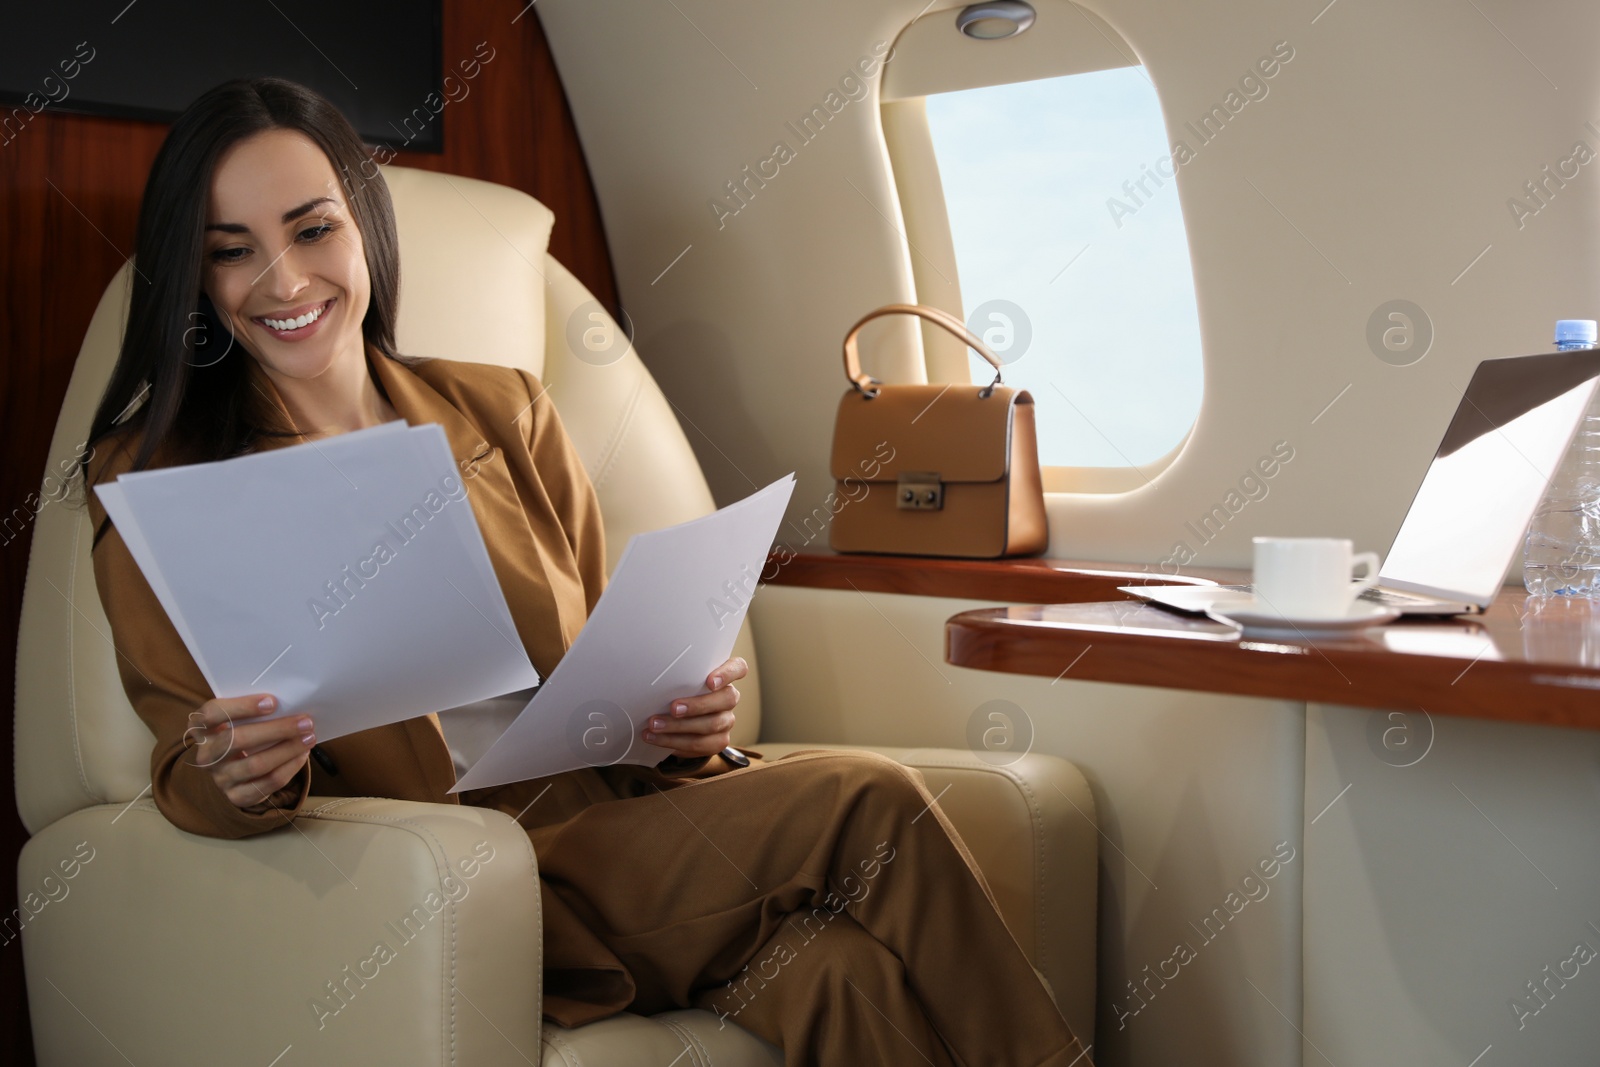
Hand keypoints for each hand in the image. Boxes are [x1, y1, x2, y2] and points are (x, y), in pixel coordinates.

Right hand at [185, 694, 315, 810]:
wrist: (231, 770)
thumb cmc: (240, 733)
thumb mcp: (237, 721)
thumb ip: (253, 712)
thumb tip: (290, 702)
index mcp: (201, 729)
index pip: (212, 714)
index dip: (241, 707)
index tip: (272, 702)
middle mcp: (206, 755)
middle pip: (237, 740)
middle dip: (276, 729)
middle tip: (305, 721)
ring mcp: (220, 778)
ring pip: (256, 764)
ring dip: (287, 750)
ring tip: (309, 737)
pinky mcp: (237, 796)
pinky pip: (267, 783)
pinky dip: (289, 768)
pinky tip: (302, 755)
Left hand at [643, 656, 745, 758]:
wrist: (678, 719)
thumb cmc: (679, 692)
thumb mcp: (680, 681)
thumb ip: (679, 678)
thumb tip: (654, 682)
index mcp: (724, 676)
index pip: (738, 668)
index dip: (727, 674)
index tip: (710, 681)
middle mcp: (729, 697)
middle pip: (726, 699)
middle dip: (697, 705)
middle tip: (673, 708)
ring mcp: (727, 720)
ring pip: (712, 724)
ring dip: (679, 727)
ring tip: (655, 726)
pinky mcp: (719, 741)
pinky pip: (701, 745)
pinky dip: (675, 742)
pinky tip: (657, 739)